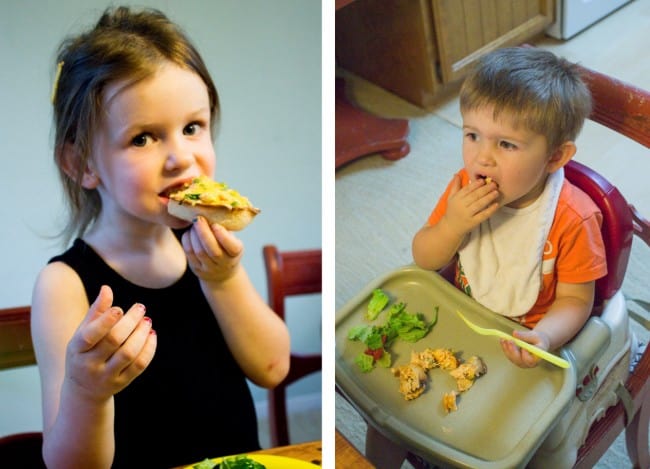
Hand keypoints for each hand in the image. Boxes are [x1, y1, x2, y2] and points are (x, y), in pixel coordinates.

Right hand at [64, 285, 156, 401]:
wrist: (83, 390)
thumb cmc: (84, 352)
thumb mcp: (83, 333)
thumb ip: (96, 312)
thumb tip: (107, 288)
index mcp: (77, 350)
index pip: (90, 335)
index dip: (106, 321)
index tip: (120, 308)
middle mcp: (89, 365)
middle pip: (114, 341)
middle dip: (130, 322)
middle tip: (141, 307)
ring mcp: (106, 376)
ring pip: (128, 354)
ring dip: (141, 334)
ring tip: (147, 321)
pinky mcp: (122, 383)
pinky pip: (139, 365)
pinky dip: (149, 348)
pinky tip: (151, 334)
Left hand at [181, 216, 243, 282]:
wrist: (222, 272)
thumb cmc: (227, 248)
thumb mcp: (232, 239)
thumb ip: (225, 228)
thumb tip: (213, 208)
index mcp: (235, 253)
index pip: (232, 247)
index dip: (223, 235)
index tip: (215, 224)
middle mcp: (224, 263)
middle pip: (213, 250)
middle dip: (204, 233)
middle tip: (198, 219)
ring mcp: (209, 268)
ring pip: (199, 251)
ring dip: (194, 235)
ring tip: (194, 224)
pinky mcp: (197, 269)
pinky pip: (189, 253)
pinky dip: (187, 240)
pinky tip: (189, 232)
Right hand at [443, 174, 499, 236]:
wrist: (450, 228)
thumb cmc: (452, 211)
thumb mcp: (451, 197)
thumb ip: (455, 186)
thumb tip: (457, 174)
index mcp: (456, 199)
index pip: (467, 190)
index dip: (476, 184)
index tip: (483, 180)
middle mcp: (461, 206)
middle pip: (475, 196)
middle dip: (485, 189)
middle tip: (494, 184)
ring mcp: (467, 215)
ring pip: (479, 204)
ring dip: (489, 197)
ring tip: (496, 192)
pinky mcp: (473, 222)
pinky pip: (483, 215)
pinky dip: (490, 210)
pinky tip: (496, 205)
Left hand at [500, 329, 549, 367]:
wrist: (536, 343)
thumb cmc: (537, 340)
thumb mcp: (534, 336)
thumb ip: (525, 336)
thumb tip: (514, 333)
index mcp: (537, 359)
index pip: (530, 360)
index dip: (526, 355)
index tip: (523, 347)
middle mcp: (528, 364)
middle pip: (519, 360)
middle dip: (513, 350)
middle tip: (510, 340)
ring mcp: (520, 363)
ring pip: (512, 357)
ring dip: (507, 348)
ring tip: (504, 338)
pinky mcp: (514, 359)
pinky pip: (508, 354)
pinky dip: (505, 347)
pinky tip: (502, 340)